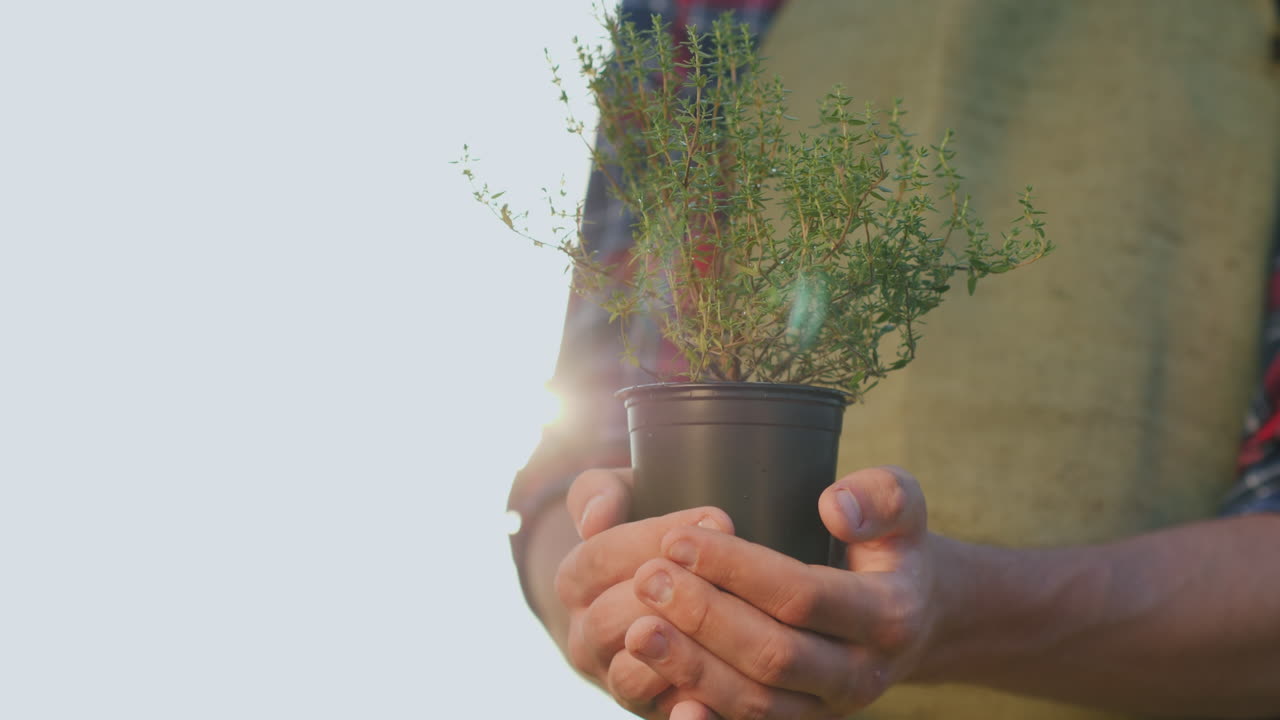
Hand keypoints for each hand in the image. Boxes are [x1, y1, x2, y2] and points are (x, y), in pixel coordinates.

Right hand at [557, 468, 732, 718]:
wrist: (666, 600)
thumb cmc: (651, 537)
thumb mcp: (624, 498)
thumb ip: (600, 491)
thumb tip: (594, 519)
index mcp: (576, 582)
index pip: (601, 556)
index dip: (655, 537)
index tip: (718, 518)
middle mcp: (587, 636)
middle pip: (613, 616)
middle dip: (675, 591)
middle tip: (729, 571)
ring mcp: (618, 680)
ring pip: (634, 672)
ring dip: (679, 650)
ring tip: (729, 622)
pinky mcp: (655, 711)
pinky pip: (665, 716)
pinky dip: (685, 714)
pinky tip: (703, 705)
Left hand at [621, 466, 937, 718]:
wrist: (917, 618)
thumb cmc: (892, 548)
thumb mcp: (902, 505)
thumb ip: (881, 496)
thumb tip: (834, 508)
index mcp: (887, 615)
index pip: (801, 596)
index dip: (736, 570)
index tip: (678, 539)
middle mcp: (860, 674)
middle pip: (772, 656)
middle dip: (703, 618)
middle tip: (647, 577)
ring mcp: (828, 709)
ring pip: (754, 703)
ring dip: (690, 668)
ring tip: (637, 628)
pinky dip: (700, 713)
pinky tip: (654, 684)